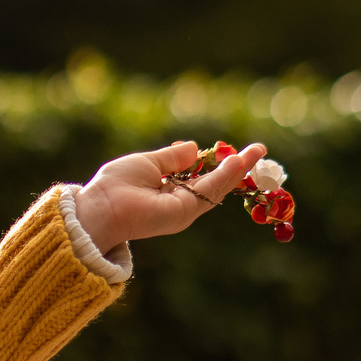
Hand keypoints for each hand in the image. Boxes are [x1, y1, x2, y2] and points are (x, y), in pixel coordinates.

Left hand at [74, 139, 267, 256]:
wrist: (101, 208)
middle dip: (237, 167)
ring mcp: (184, 208)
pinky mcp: (185, 212)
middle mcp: (179, 201)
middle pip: (215, 183)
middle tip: (259, 150)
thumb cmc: (115, 185)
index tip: (234, 150)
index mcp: (168, 189)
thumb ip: (172, 158)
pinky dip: (224, 176)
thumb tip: (195, 148)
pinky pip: (209, 191)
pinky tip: (237, 162)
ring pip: (218, 187)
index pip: (200, 176)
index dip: (217, 163)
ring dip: (238, 169)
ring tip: (256, 152)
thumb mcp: (147, 163)